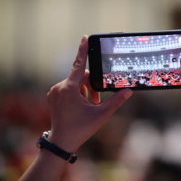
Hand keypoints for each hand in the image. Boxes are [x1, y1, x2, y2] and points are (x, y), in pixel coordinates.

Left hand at [46, 36, 132, 151]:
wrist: (61, 142)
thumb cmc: (80, 129)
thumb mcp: (101, 115)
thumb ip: (115, 101)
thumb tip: (128, 91)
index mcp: (69, 89)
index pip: (78, 64)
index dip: (82, 50)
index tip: (84, 37)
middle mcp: (59, 87)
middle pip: (80, 78)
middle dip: (91, 86)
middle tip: (97, 101)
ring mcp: (54, 91)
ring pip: (74, 84)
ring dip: (84, 91)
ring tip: (88, 106)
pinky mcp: (52, 96)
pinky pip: (67, 89)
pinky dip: (75, 94)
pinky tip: (78, 107)